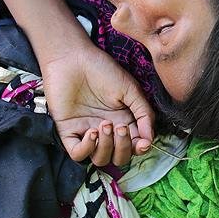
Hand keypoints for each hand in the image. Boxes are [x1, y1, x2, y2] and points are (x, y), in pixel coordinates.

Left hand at [41, 44, 154, 165]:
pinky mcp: (68, 131)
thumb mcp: (130, 89)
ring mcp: (87, 132)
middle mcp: (106, 130)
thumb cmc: (102, 69)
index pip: (135, 145)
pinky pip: (77, 154)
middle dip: (123, 148)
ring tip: (104, 125)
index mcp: (123, 120)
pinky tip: (91, 132)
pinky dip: (86, 149)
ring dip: (106, 147)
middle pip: (118, 157)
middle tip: (120, 127)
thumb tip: (150, 138)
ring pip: (100, 159)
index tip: (144, 142)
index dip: (140, 148)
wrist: (73, 58)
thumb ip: (144, 113)